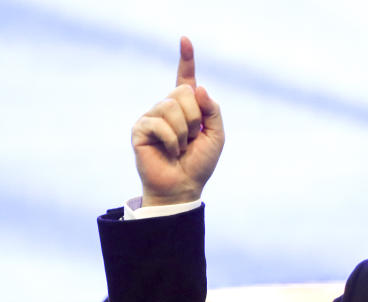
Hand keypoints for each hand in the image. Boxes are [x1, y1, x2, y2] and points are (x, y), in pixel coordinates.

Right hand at [131, 36, 224, 205]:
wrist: (183, 186)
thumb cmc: (199, 162)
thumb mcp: (216, 135)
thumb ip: (212, 110)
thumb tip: (197, 86)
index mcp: (186, 108)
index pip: (185, 78)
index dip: (186, 59)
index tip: (185, 40)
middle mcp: (167, 108)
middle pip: (183, 93)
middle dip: (195, 117)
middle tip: (193, 138)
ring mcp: (152, 116)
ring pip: (171, 106)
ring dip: (184, 131)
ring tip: (182, 147)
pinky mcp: (140, 128)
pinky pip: (160, 123)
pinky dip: (172, 140)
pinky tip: (171, 152)